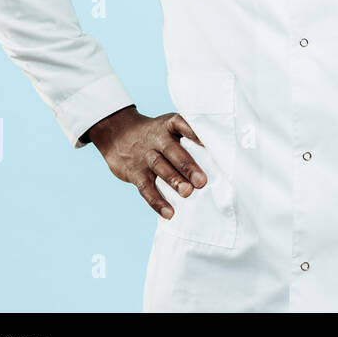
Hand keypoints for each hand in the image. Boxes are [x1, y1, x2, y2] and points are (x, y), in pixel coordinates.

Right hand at [86, 106, 207, 219]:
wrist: (118, 134)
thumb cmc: (156, 135)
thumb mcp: (169, 127)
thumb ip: (189, 137)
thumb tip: (220, 158)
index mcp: (168, 125)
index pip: (181, 124)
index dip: (194, 132)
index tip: (207, 142)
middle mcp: (156, 139)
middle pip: (171, 150)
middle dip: (186, 165)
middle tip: (201, 181)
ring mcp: (144, 156)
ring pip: (159, 167)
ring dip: (173, 181)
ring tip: (187, 193)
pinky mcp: (134, 172)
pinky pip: (145, 187)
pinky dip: (157, 201)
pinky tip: (169, 213)